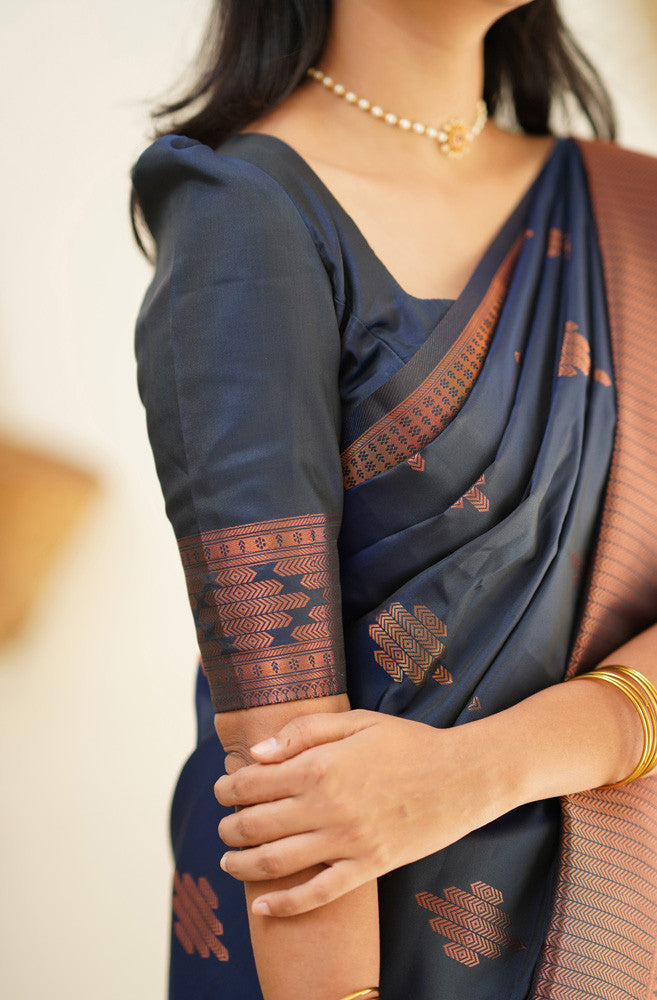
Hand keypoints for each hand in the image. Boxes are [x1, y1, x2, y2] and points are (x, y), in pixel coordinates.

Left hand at [214, 709, 513, 916]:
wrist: (463, 776)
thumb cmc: (410, 743)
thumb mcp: (357, 721)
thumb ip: (304, 732)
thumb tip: (257, 754)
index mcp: (319, 766)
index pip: (253, 782)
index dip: (228, 786)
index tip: (222, 788)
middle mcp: (326, 807)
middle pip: (256, 824)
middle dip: (229, 826)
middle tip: (223, 825)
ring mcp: (347, 841)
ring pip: (276, 862)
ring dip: (242, 864)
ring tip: (229, 861)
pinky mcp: (368, 867)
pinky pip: (318, 894)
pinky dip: (285, 904)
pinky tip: (262, 906)